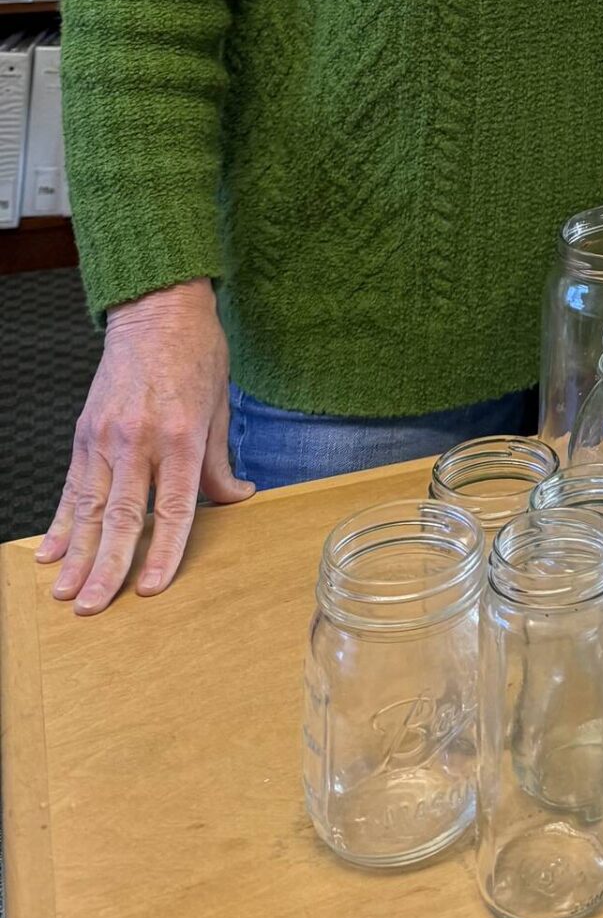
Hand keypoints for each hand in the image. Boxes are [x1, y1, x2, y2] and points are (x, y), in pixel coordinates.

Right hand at [38, 278, 252, 612]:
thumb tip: (237, 497)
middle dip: (108, 568)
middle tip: (93, 609)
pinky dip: (60, 522)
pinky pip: (72, 485)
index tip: (151, 588)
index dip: (163, 550)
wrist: (158, 309)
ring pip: (91, 507)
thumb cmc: (197, 353)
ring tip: (65, 593)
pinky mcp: (85, 431)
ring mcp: (106, 435)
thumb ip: (219, 461)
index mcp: (181, 434)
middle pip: (124, 516)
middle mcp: (140, 438)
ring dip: (77, 555)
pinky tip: (50, 552)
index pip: (175, 506)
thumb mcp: (219, 406)